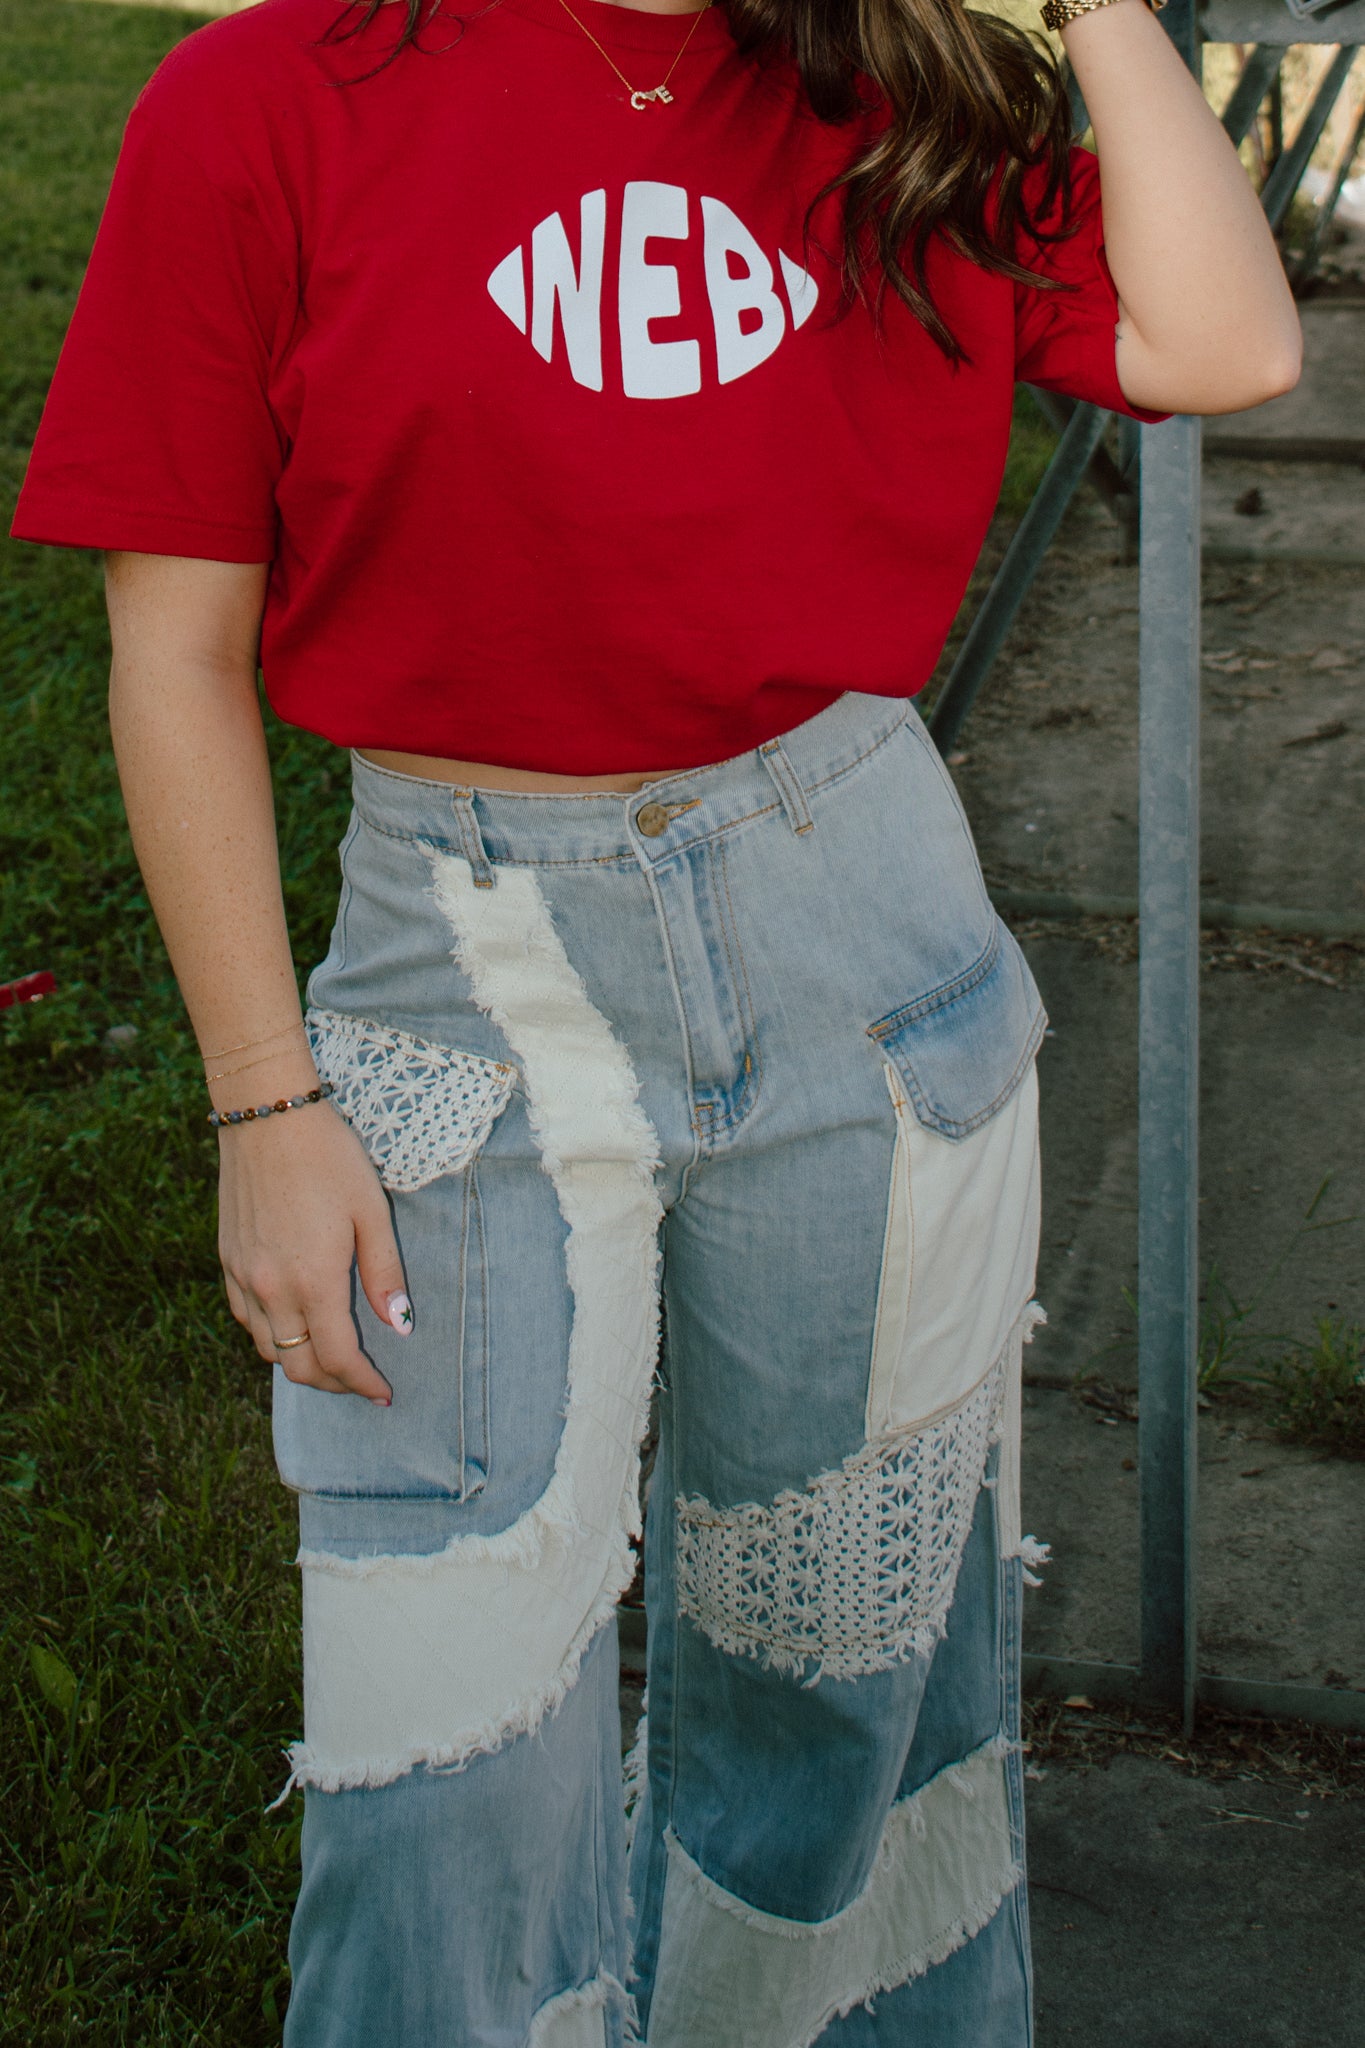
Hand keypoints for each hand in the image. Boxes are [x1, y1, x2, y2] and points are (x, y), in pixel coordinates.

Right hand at [217, 1098, 408, 1404]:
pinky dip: (270, 1334)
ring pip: (266, 1347)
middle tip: (360, 1379)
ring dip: (299, 1361)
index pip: (336, 1358)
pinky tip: (293, 1323)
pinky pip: (245, 1317)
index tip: (383, 1393)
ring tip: (330, 1355)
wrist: (267, 1115)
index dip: (361, 1383)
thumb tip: (400, 1326)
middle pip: (297, 1366)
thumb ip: (384, 1274)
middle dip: (332, 1382)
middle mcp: (271, 1288)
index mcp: (313, 1280)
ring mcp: (243, 1275)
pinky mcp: (226, 1260)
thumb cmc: (329, 1157)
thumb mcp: (372, 1211)